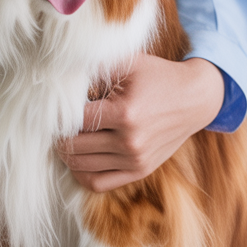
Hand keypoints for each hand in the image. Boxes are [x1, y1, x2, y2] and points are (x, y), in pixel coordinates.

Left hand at [59, 56, 224, 192]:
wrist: (195, 98)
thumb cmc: (157, 76)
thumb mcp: (128, 63)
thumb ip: (94, 67)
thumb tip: (59, 74)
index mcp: (124, 113)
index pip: (73, 121)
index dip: (57, 115)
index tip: (51, 108)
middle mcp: (129, 141)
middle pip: (73, 146)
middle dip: (57, 135)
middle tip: (52, 125)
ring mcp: (135, 159)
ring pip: (81, 166)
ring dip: (66, 155)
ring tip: (62, 139)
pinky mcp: (140, 170)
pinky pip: (98, 183)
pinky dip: (81, 174)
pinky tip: (77, 158)